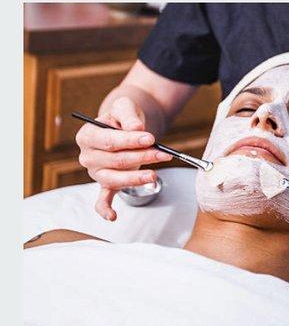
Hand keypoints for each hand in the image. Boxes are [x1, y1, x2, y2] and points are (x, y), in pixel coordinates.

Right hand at [75, 97, 171, 220]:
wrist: (124, 127)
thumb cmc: (122, 117)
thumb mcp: (124, 108)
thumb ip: (129, 116)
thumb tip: (137, 128)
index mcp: (87, 136)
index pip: (109, 141)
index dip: (130, 141)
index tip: (151, 138)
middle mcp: (87, 157)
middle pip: (116, 161)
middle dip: (142, 157)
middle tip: (163, 154)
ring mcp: (96, 173)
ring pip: (115, 179)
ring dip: (136, 178)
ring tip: (154, 175)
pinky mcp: (105, 184)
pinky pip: (102, 199)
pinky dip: (105, 209)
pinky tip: (112, 217)